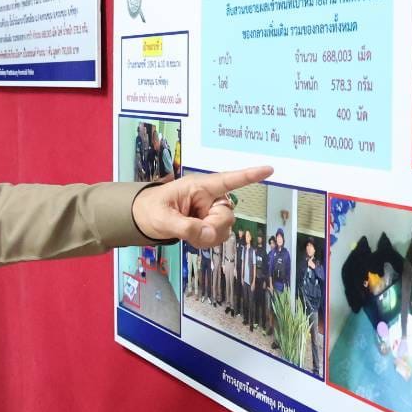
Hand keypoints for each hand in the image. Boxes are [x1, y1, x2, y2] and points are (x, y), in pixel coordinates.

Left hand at [132, 166, 272, 247]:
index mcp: (199, 187)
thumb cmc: (151, 210)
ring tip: (188, 233)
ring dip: (208, 236)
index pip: (228, 180)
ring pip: (225, 228)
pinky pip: (219, 236)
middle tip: (193, 231)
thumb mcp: (162, 218)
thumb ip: (185, 227)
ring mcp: (211, 211)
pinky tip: (193, 238)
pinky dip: (207, 241)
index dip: (249, 175)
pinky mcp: (209, 224)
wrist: (143, 220)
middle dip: (213, 227)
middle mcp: (210, 197)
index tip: (269, 169)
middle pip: (227, 215)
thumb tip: (208, 234)